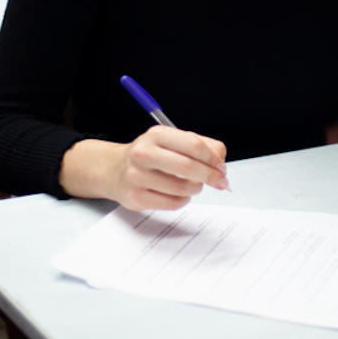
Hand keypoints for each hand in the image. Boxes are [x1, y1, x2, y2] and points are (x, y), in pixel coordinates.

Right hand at [95, 125, 228, 210]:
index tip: (221, 167)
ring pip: (182, 188)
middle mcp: (144, 154)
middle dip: (210, 176)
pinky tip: (179, 194)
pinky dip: (183, 200)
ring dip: (196, 189)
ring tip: (193, 185)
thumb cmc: (150, 155)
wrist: (115, 170)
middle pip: (188, 167)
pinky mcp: (136, 197)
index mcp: (156, 135)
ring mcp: (138, 176)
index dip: (212, 158)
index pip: (193, 145)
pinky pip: (173, 203)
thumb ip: (200, 146)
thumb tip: (220, 162)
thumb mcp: (171, 141)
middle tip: (220, 182)